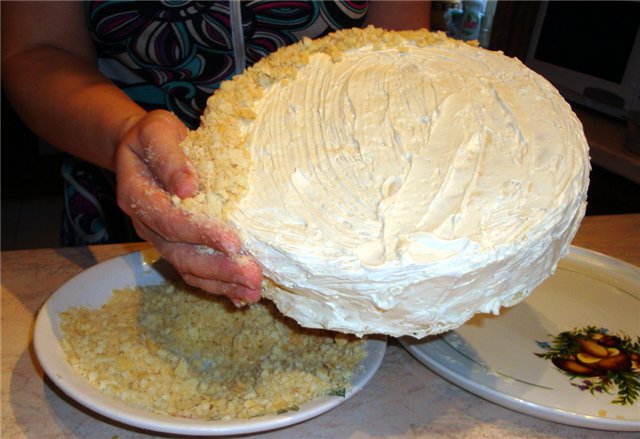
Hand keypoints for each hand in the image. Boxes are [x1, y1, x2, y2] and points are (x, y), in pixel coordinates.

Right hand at [115, 110, 261, 304]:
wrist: (143, 149)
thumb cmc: (153, 136)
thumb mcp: (156, 132)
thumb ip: (169, 157)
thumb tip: (188, 187)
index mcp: (137, 196)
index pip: (170, 220)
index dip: (200, 233)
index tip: (233, 242)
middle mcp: (147, 224)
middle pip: (180, 254)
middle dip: (218, 268)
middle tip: (253, 276)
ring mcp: (161, 238)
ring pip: (188, 268)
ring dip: (221, 283)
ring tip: (253, 292)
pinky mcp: (176, 244)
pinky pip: (193, 271)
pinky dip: (217, 285)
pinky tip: (240, 295)